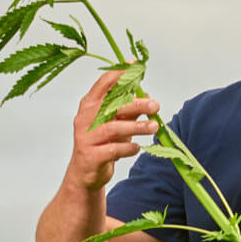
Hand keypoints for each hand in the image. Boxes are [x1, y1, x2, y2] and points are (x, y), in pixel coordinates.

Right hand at [66, 69, 160, 190]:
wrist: (85, 174)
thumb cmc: (101, 144)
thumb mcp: (116, 123)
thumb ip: (129, 110)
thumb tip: (149, 97)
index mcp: (89, 105)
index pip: (104, 83)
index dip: (121, 73)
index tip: (137, 66)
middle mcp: (84, 118)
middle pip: (111, 105)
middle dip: (136, 104)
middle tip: (156, 105)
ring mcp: (86, 137)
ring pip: (113, 128)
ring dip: (137, 127)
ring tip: (154, 127)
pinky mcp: (91, 156)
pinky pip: (113, 149)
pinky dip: (128, 148)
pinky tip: (137, 148)